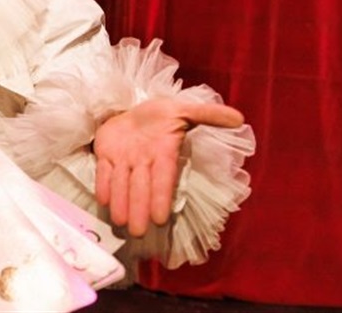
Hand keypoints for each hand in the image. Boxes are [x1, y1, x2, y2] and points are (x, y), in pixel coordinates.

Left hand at [93, 98, 243, 235]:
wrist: (133, 109)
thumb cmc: (162, 114)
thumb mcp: (185, 109)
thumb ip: (209, 114)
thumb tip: (238, 118)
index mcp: (163, 152)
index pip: (165, 178)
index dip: (162, 197)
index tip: (161, 219)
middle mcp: (143, 160)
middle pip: (141, 187)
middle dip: (139, 209)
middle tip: (138, 232)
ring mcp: (123, 159)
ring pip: (121, 183)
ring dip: (120, 202)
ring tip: (120, 222)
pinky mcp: (105, 154)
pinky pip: (103, 171)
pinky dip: (103, 184)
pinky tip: (103, 200)